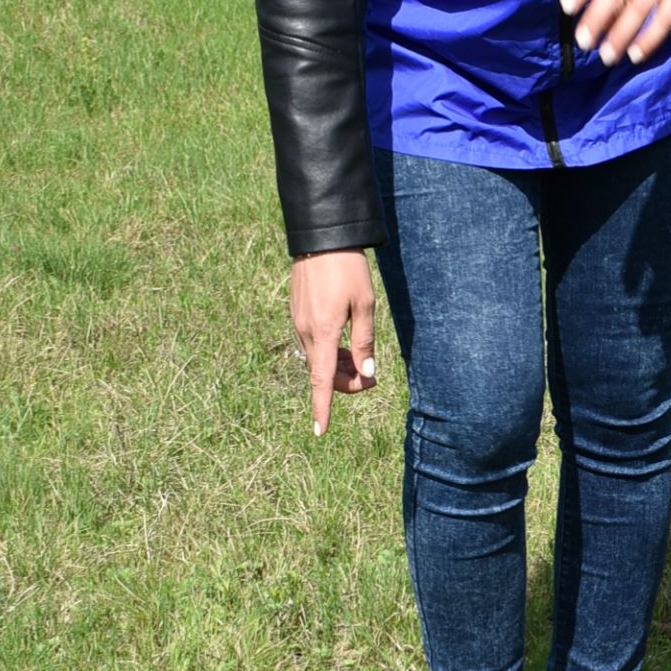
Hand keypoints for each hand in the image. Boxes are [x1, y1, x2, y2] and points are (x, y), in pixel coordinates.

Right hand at [289, 249, 376, 437]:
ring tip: (361, 361)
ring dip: (338, 367)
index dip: (322, 408)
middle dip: (346, 383)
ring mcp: (298, 323)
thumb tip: (366, 372)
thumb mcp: (365, 305)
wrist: (320, 238)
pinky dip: (328, 352)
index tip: (319, 432)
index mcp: (322, 333)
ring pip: (317, 359)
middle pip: (322, 373)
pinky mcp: (297, 314)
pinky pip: (312, 344)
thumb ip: (364, 341)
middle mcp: (305, 332)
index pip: (321, 380)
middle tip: (372, 377)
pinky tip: (344, 344)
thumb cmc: (348, 269)